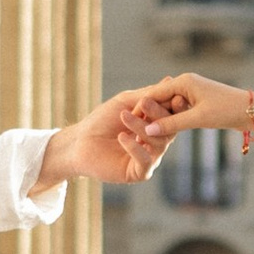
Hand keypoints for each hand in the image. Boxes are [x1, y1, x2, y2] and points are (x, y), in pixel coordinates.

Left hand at [37, 87, 182, 191]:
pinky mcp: (139, 173)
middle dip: (158, 114)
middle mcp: (156, 142)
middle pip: (169, 129)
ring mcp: (149, 158)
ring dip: (141, 127)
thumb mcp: (125, 102)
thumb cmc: (101, 120)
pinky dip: (135, 147)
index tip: (173, 95)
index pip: (172, 114)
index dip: (174, 105)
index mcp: (155, 125)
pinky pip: (146, 161)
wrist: (79, 142)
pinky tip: (121, 137)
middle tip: (144, 103)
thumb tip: (169, 80)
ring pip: (158, 143)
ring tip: (124, 116)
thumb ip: (148, 95)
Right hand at [125, 71, 247, 144]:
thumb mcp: (198, 119)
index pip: (154, 93)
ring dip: (158, 119)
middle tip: (130, 130)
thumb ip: (172, 124)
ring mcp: (192, 92)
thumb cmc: (227, 111)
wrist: (252, 111)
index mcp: (184, 81)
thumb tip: (148, 130)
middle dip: (147, 114)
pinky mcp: (198, 102)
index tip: (126, 123)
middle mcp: (186, 83)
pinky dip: (170, 120)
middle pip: (159, 99)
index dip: (140, 108)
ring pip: (168, 106)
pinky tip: (161, 132)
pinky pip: (178, 110)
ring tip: (142, 133)